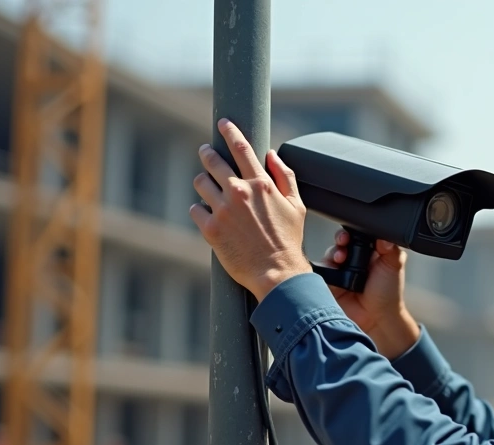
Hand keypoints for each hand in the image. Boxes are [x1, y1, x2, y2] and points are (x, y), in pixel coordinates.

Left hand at [190, 119, 311, 301]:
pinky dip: (201, 209)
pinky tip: (209, 214)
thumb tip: (272, 155)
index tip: (223, 123)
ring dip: (204, 182)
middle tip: (207, 151)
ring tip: (209, 187)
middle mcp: (239, 192)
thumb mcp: (297, 205)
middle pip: (213, 160)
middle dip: (208, 152)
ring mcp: (222, 210)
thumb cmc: (289, 241)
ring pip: (201, 182)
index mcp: (260, 184)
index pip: (241, 148)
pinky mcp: (210, 229)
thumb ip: (285, 176)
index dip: (231, 131)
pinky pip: (196, 208)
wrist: (277, 273)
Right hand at [320, 230, 419, 358]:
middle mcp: (354, 258)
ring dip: (333, 252)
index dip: (355, 229)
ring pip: (330, 252)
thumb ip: (391, 246)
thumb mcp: (394, 264)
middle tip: (344, 242)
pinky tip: (332, 268)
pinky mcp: (329, 281)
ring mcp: (341, 269)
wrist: (377, 319)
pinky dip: (324, 266)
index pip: (359, 233)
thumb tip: (384, 230)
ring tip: (340, 258)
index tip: (354, 232)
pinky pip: (321, 269)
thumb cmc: (388, 294)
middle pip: (341, 240)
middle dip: (341, 239)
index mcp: (370, 251)